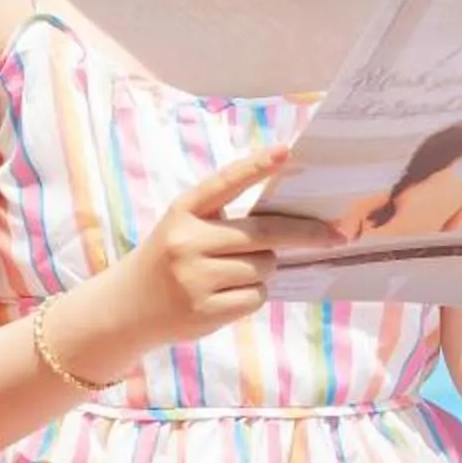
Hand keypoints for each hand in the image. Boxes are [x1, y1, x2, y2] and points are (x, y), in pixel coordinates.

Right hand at [86, 144, 292, 350]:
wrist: (126, 307)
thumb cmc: (169, 259)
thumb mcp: (184, 228)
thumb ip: (225, 220)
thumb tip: (291, 225)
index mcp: (184, 211)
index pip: (225, 183)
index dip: (256, 166)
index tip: (286, 152)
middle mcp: (187, 241)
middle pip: (263, 233)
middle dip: (304, 234)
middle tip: (335, 234)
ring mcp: (195, 278)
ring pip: (264, 268)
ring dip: (264, 269)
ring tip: (234, 273)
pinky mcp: (205, 310)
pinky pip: (255, 297)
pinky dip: (253, 294)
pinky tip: (227, 295)